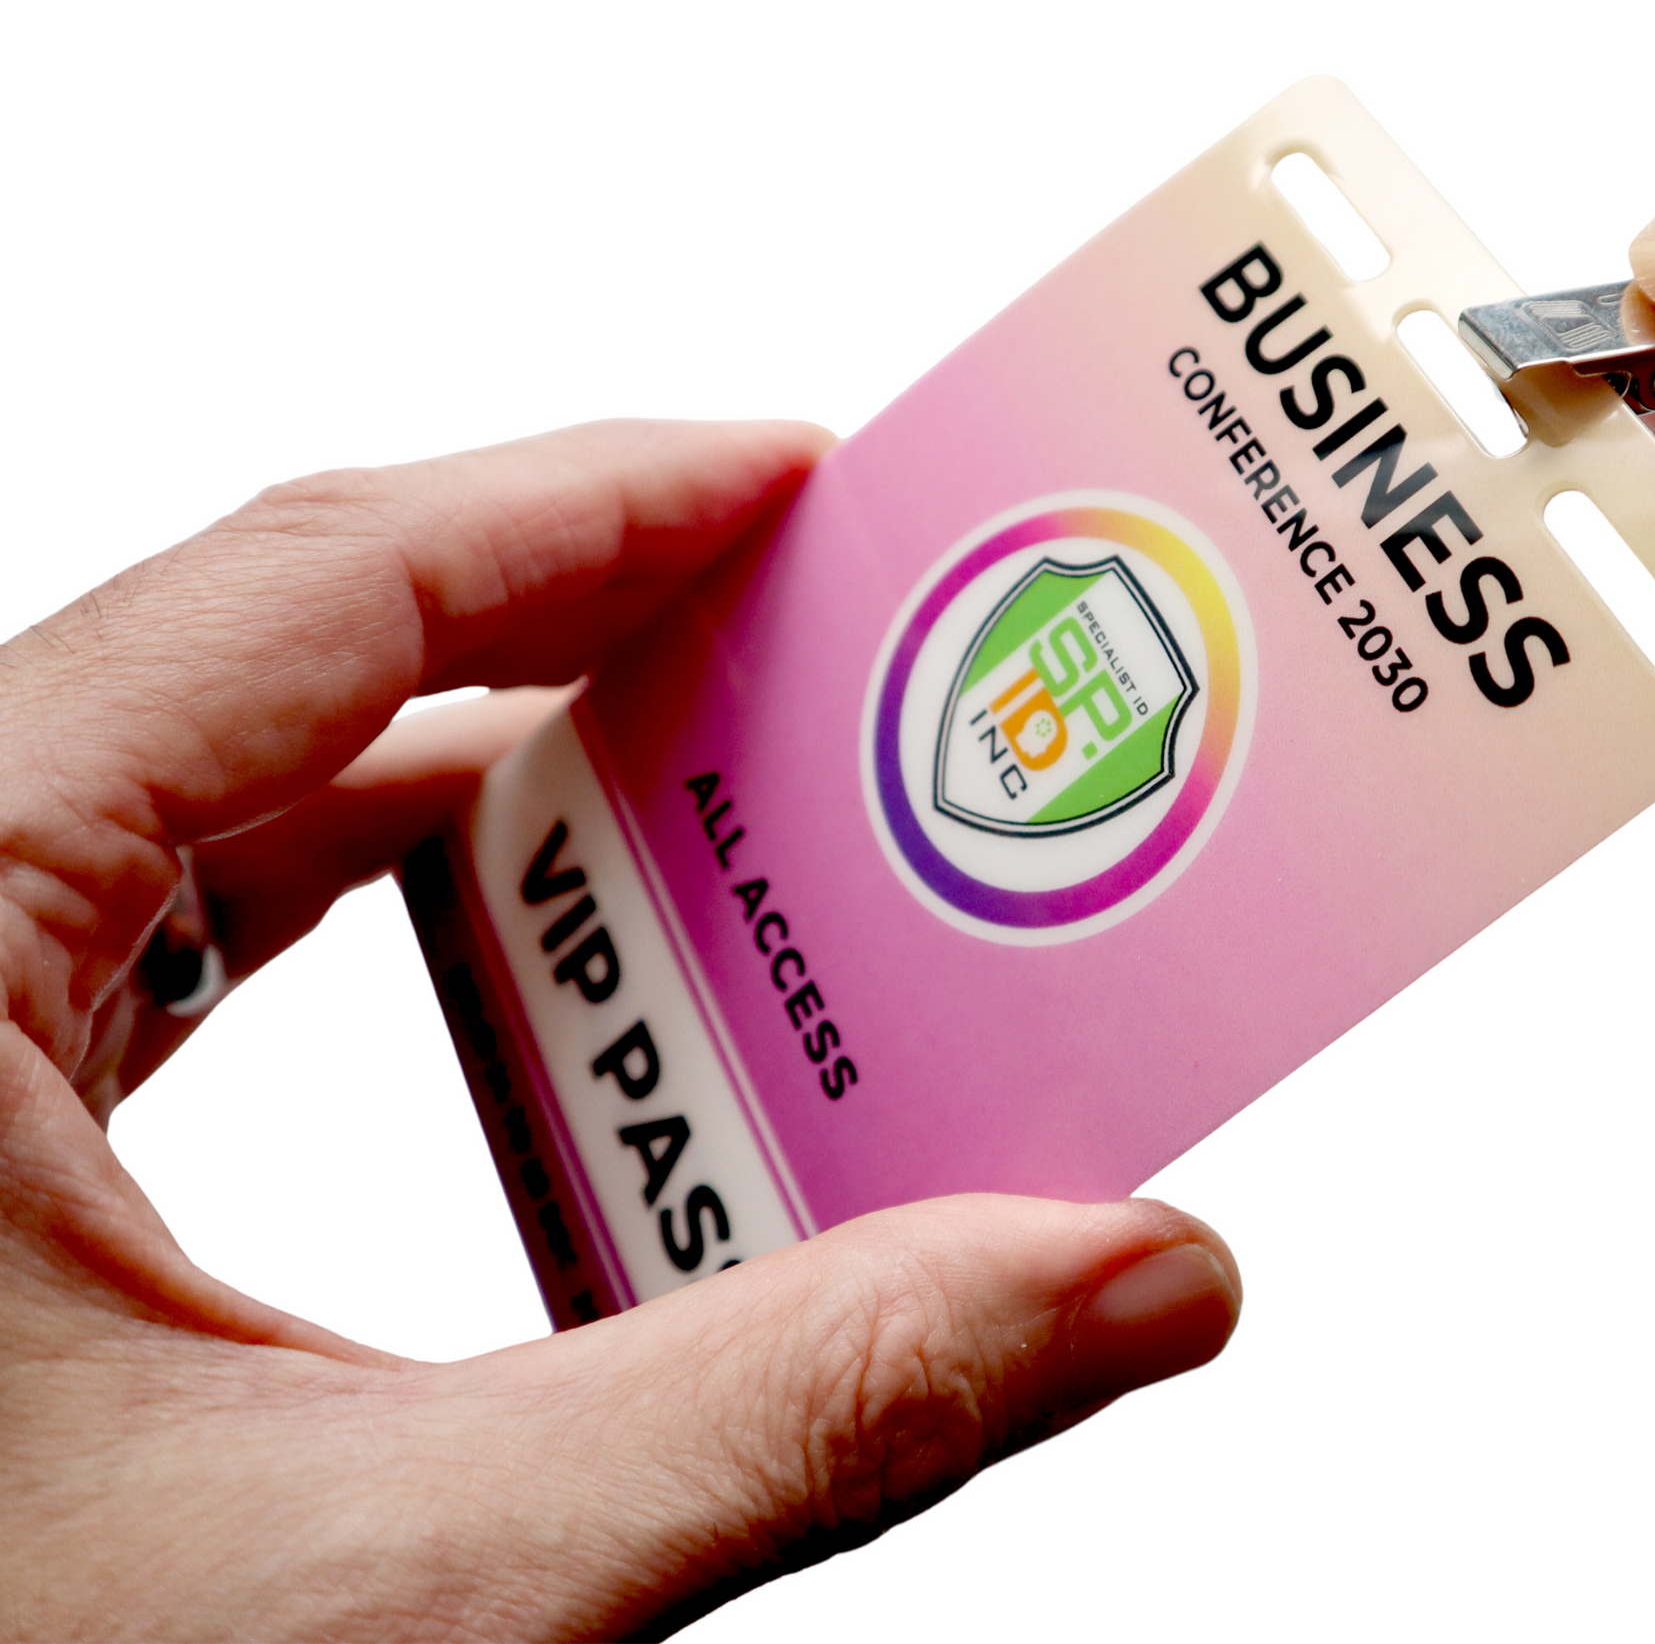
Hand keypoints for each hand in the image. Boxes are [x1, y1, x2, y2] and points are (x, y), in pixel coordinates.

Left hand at [0, 422, 1240, 1639]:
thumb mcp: (381, 1581)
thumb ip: (786, 1410)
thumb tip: (1119, 1281)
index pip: (320, 576)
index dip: (600, 497)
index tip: (799, 472)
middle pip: (292, 666)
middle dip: (580, 645)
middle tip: (811, 645)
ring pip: (238, 803)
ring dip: (493, 811)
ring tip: (714, 829)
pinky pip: (185, 935)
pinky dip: (379, 932)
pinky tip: (530, 999)